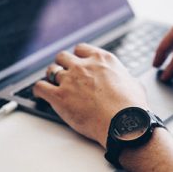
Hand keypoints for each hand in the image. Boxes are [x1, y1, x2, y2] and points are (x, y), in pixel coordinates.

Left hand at [33, 44, 147, 147]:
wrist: (124, 123)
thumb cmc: (131, 106)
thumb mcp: (133, 83)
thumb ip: (124, 77)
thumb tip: (125, 79)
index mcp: (102, 60)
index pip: (81, 49)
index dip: (77, 56)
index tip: (77, 62)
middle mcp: (84, 66)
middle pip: (63, 56)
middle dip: (62, 64)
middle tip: (64, 73)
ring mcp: (70, 80)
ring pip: (51, 70)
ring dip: (51, 76)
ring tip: (53, 83)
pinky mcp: (60, 96)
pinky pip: (40, 87)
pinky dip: (39, 90)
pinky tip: (41, 94)